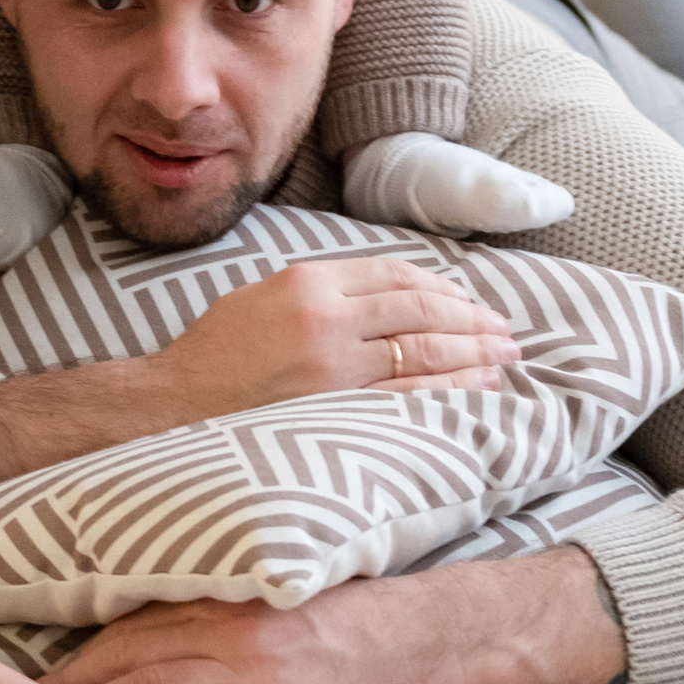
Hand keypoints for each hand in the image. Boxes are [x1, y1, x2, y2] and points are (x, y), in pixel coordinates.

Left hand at [41, 545, 627, 683]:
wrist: (447, 634)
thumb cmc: (369, 615)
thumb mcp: (289, 594)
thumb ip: (227, 610)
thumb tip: (156, 634)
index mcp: (236, 599)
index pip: (136, 630)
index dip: (85, 660)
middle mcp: (240, 636)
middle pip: (135, 667)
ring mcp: (265, 682)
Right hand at [147, 255, 518, 421]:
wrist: (178, 403)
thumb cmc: (216, 350)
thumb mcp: (262, 294)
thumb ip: (321, 289)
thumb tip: (383, 294)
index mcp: (308, 282)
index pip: (395, 274)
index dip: (441, 286)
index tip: (467, 300)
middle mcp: (329, 318)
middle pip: (421, 310)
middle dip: (472, 320)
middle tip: (505, 330)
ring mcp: (336, 366)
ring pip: (425, 351)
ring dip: (474, 353)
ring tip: (504, 358)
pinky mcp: (338, 409)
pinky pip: (410, 396)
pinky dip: (451, 390)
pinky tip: (477, 388)